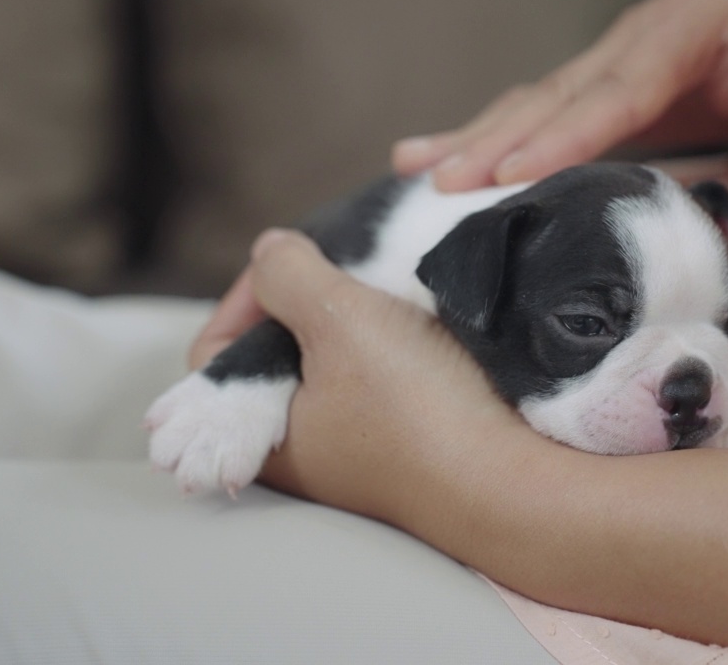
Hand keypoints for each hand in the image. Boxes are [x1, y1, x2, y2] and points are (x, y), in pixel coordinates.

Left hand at [205, 229, 527, 523]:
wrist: (510, 475)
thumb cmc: (415, 408)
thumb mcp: (339, 320)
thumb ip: (288, 275)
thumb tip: (269, 251)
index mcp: (267, 435)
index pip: (216, 355)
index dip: (244, 297)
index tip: (289, 263)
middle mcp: (304, 451)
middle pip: (275, 358)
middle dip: (302, 305)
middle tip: (337, 270)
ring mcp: (358, 451)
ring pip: (330, 367)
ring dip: (350, 322)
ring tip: (379, 289)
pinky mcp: (407, 444)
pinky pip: (376, 382)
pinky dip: (385, 345)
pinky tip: (414, 322)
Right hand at [392, 0, 727, 191]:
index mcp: (678, 31)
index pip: (614, 93)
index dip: (563, 134)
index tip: (510, 172)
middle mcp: (634, 40)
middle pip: (556, 97)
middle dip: (497, 144)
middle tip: (442, 187)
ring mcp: (613, 61)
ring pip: (534, 102)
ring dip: (476, 138)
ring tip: (416, 169)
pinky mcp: (603, 88)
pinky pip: (539, 111)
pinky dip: (489, 134)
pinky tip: (433, 154)